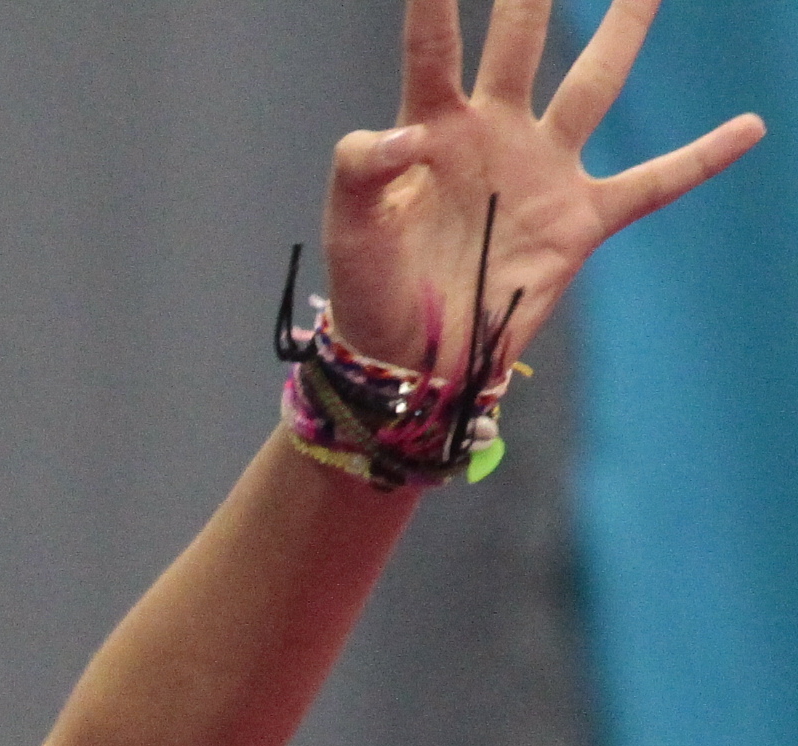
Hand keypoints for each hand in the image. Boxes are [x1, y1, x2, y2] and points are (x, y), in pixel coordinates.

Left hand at [322, 0, 761, 372]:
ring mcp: (541, 172)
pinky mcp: (578, 221)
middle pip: (522, 43)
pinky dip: (701, 158)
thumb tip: (411, 133)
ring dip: (624, 30)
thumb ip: (359, 171)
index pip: (433, 48)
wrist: (406, 356)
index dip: (433, 1)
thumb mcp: (348, 229)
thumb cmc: (368, 286)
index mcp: (430, 128)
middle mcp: (492, 134)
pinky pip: (653, 182)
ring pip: (594, 86)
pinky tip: (750, 126)